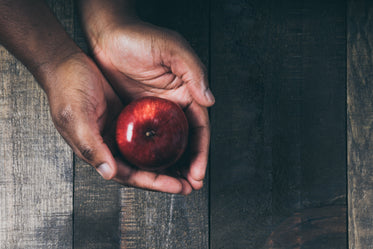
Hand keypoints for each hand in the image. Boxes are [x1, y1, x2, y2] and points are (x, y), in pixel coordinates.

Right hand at [46, 52, 192, 193]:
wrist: (68, 64)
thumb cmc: (66, 89)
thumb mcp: (76, 118)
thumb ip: (91, 147)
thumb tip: (108, 172)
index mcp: (99, 151)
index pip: (130, 175)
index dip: (155, 183)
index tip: (178, 186)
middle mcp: (111, 146)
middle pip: (143, 169)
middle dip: (167, 179)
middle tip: (191, 184)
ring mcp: (120, 132)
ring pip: (147, 155)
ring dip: (167, 163)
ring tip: (189, 168)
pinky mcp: (127, 118)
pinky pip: (147, 135)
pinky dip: (162, 141)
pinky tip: (178, 142)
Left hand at [83, 18, 214, 189]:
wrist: (106, 35)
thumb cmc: (140, 37)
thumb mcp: (172, 49)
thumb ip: (193, 72)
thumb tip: (210, 100)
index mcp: (186, 93)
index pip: (199, 128)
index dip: (201, 152)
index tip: (198, 173)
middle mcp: (172, 106)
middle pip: (184, 142)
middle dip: (189, 165)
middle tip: (188, 187)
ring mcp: (153, 112)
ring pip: (166, 145)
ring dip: (170, 166)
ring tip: (172, 186)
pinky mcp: (134, 115)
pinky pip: (144, 141)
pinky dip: (149, 157)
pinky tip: (149, 169)